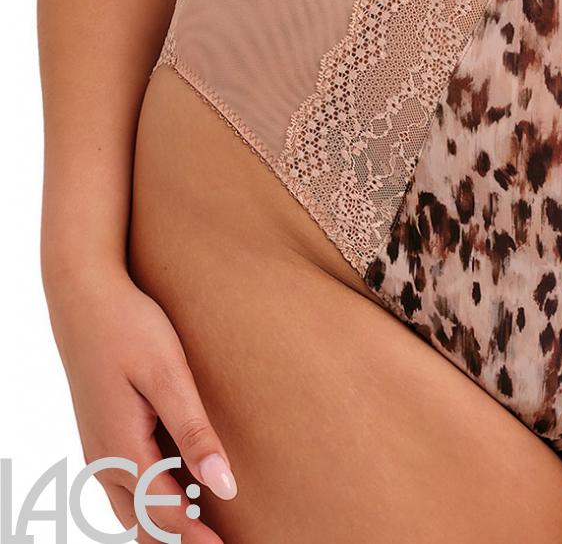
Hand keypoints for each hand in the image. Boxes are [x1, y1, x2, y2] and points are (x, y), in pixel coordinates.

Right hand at [43, 263, 236, 542]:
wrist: (82, 296)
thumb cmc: (129, 326)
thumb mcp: (168, 373)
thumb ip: (194, 431)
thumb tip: (225, 486)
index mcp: (121, 450)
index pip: (165, 512)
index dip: (197, 537)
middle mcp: (104, 460)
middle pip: (144, 522)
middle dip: (179, 538)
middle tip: (216, 543)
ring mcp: (97, 450)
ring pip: (130, 509)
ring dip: (163, 523)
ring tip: (201, 527)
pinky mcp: (100, 435)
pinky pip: (124, 486)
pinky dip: (149, 502)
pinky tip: (178, 491)